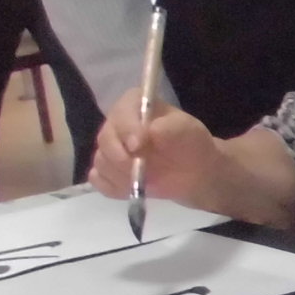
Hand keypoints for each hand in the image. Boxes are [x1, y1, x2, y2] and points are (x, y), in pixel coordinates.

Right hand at [90, 90, 219, 203]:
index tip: (138, 147)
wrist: (195, 170)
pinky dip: (113, 187)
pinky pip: (99, 180)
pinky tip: (132, 189)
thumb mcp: (187, 130)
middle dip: (121, 158)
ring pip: (101, 162)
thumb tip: (149, 132)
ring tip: (145, 181)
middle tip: (141, 171)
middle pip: (105, 139)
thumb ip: (168, 128)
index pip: (120, 113)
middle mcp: (116, 124)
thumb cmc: (190, 143)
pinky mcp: (108, 171)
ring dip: (121, 176)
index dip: (126, 130)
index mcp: (133, 105)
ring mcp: (110, 148)